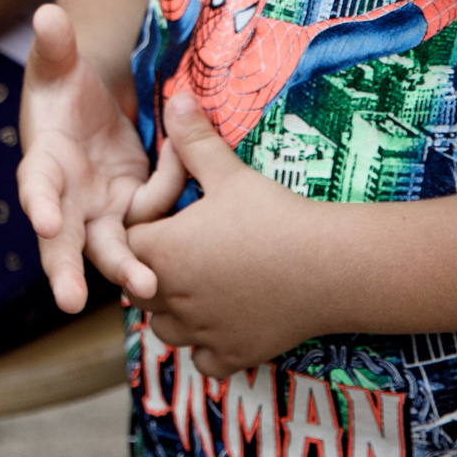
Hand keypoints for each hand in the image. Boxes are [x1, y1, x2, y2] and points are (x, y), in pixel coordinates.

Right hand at [17, 4, 157, 311]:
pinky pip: (155, 215)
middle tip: (70, 301)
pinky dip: (169, 197)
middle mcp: (68, 200)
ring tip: (148, 290)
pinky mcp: (133, 213)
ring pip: (110, 249)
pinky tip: (181, 158)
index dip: (38, 203)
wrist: (93, 106)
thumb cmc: (64, 87)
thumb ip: (55, 44)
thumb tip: (48, 14)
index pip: (35, 186)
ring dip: (126, 270)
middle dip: (63, 270)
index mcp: (42, 165)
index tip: (44, 221)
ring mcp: (102, 212)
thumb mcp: (59, 62)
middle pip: (62, 241)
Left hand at [125, 91, 327, 380]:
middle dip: (154, 272)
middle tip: (182, 254)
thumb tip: (175, 96)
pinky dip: (209, 348)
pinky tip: (227, 324)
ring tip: (199, 290)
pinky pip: (204, 361)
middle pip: (140, 290)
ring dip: (175, 314)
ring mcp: (202, 332)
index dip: (145, 229)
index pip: (128, 243)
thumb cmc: (274, 215)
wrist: (328, 266)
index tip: (170, 219)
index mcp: (161, 252)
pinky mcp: (233, 356)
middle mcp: (172, 298)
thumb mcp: (229, 172)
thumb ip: (195, 139)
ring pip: (165, 331)